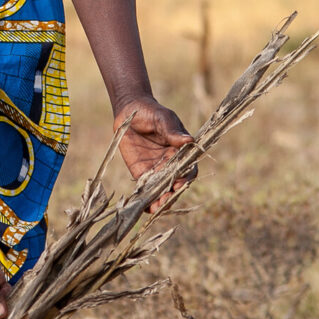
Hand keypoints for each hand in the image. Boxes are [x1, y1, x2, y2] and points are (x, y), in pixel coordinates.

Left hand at [114, 96, 195, 211]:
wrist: (130, 110)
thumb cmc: (151, 111)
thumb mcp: (163, 118)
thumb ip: (172, 131)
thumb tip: (189, 140)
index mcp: (180, 152)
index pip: (188, 170)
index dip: (185, 179)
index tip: (179, 184)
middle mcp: (170, 164)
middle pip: (175, 185)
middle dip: (172, 195)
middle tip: (165, 200)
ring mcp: (156, 170)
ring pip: (161, 191)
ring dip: (160, 201)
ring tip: (156, 207)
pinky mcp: (141, 173)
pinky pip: (145, 189)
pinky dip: (146, 200)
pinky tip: (144, 207)